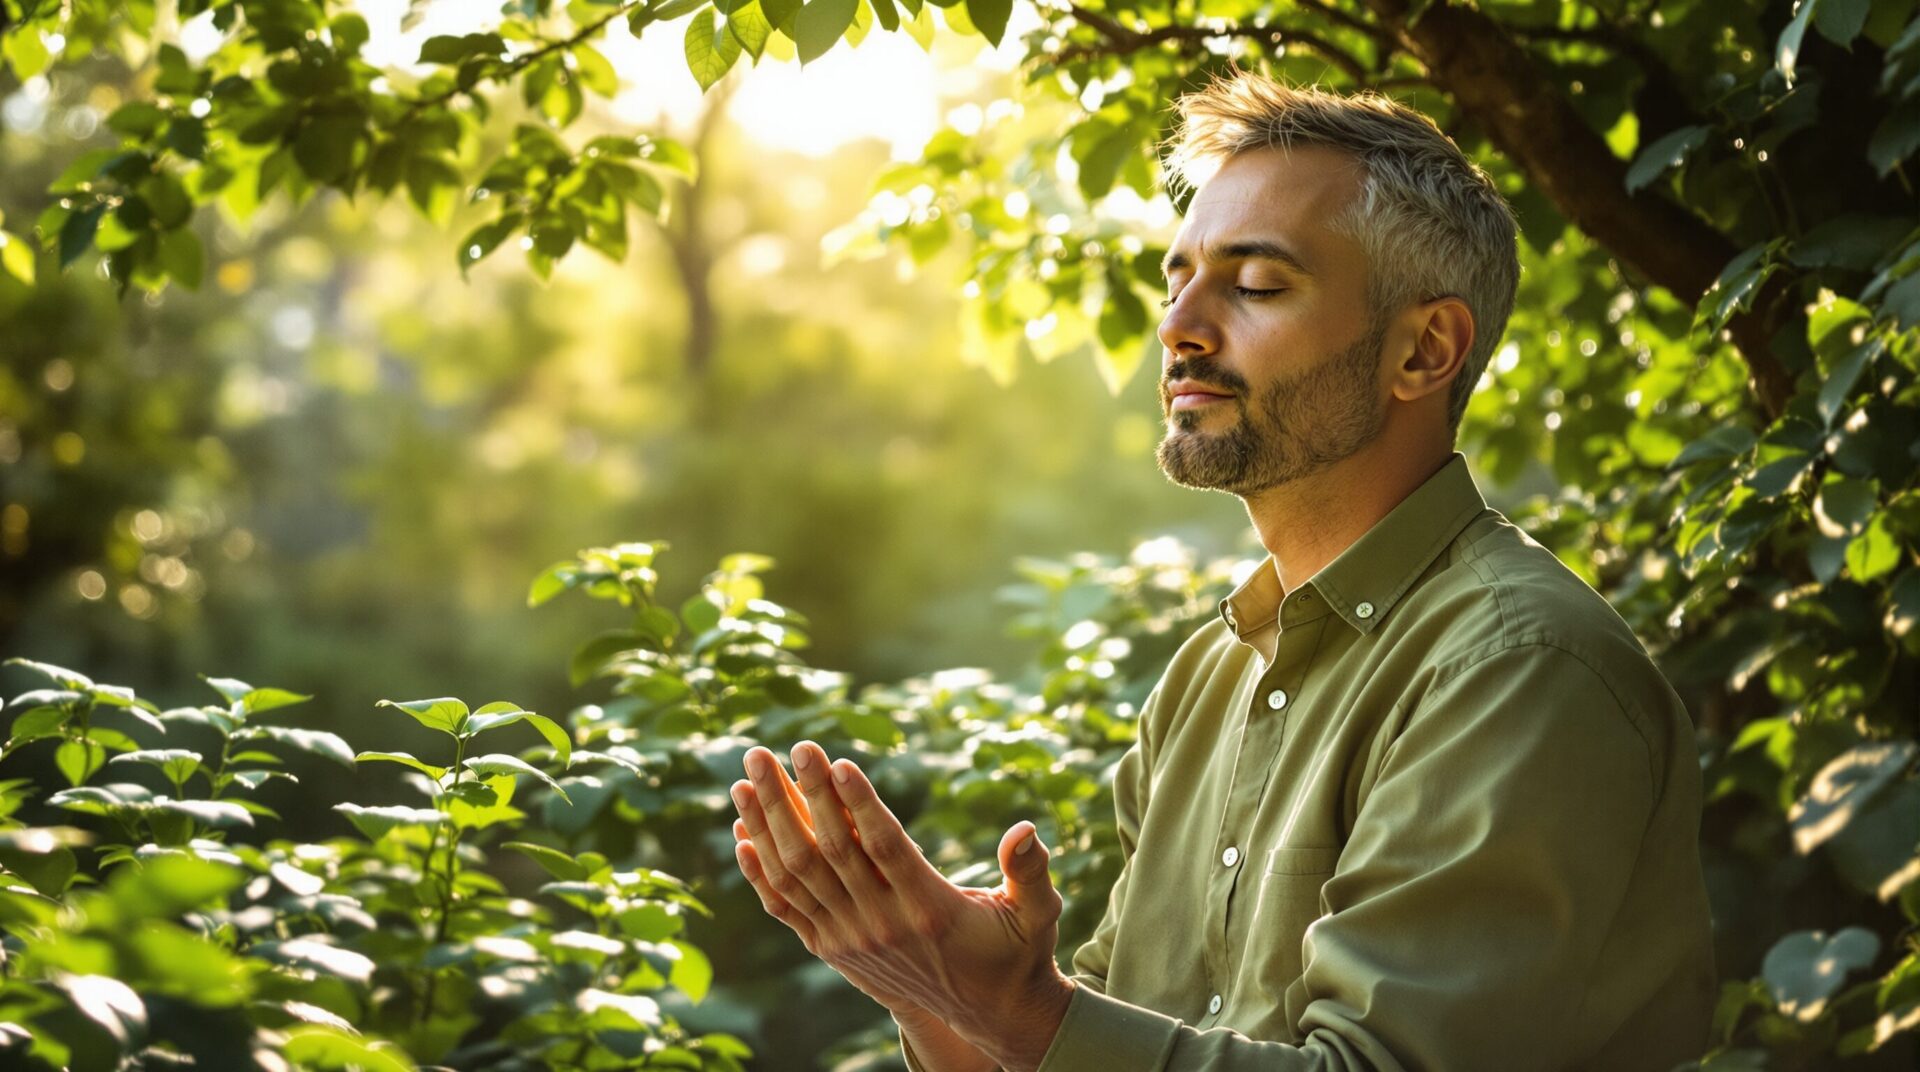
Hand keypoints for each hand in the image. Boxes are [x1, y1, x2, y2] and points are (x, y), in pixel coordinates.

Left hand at [729, 741, 1074, 1071]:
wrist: (983, 1015)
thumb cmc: (1013, 952)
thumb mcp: (1036, 915)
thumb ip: (1031, 872)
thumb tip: (1027, 829)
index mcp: (930, 908)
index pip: (886, 847)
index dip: (860, 803)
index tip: (835, 761)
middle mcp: (883, 925)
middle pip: (832, 851)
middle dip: (800, 795)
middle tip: (779, 747)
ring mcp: (850, 940)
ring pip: (798, 875)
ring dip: (767, 824)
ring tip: (748, 776)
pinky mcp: (832, 950)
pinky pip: (785, 908)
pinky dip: (760, 872)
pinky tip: (741, 833)